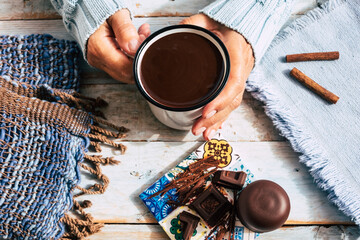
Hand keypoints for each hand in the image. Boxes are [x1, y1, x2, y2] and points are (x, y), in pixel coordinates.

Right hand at [87, 9, 150, 82]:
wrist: (87, 10)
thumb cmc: (100, 10)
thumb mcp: (115, 15)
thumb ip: (126, 30)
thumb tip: (134, 47)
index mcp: (98, 48)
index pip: (124, 67)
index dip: (139, 60)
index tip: (145, 45)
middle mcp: (98, 59)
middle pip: (125, 73)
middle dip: (140, 59)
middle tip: (144, 39)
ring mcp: (100, 62)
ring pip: (125, 71)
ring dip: (138, 57)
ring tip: (141, 37)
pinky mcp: (104, 62)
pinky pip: (121, 66)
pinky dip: (132, 57)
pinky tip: (135, 42)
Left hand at [180, 14, 254, 139]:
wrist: (237, 24)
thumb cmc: (220, 23)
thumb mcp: (203, 21)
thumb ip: (188, 28)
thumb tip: (168, 40)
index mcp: (236, 53)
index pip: (233, 80)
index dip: (221, 99)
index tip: (206, 111)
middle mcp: (241, 68)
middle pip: (233, 99)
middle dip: (215, 117)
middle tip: (197, 127)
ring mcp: (239, 77)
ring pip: (232, 105)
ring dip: (218, 121)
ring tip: (203, 134)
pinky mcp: (234, 84)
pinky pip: (230, 103)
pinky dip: (221, 118)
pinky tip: (212, 130)